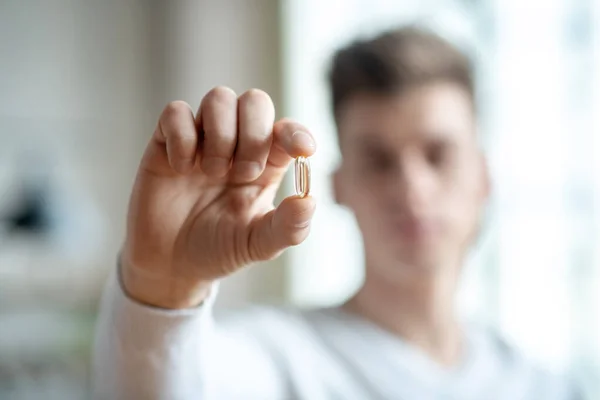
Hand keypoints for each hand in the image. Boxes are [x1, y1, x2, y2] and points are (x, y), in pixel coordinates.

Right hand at [120, 87, 315, 308]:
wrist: (170, 263)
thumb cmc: (219, 248)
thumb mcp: (257, 245)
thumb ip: (287, 228)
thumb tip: (309, 201)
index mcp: (267, 163)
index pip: (288, 130)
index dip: (296, 133)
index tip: (302, 150)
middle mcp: (237, 143)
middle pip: (256, 100)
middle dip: (254, 134)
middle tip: (244, 173)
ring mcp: (202, 138)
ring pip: (219, 97)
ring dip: (220, 135)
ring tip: (212, 173)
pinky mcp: (166, 140)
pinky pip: (176, 111)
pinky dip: (182, 138)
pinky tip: (180, 169)